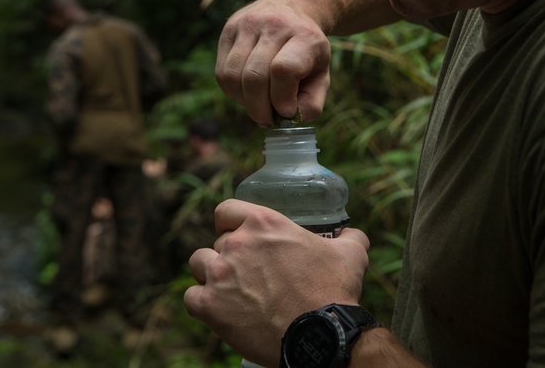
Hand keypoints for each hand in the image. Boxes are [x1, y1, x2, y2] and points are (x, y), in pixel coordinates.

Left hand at [183, 199, 369, 366]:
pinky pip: (192, 297)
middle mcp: (237, 242)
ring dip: (210, 275)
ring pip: (198, 264)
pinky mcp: (209, 305)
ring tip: (228, 290)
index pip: (227, 210)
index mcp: (264, 223)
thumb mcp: (350, 255)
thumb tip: (352, 234)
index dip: (229, 223)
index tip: (237, 236)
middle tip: (247, 275)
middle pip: (217, 242)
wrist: (320, 334)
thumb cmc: (333, 292)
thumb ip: (350, 237)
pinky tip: (218, 310)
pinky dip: (202, 303)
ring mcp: (220, 273)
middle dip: (229, 256)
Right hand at [216, 0, 331, 125]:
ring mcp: (247, 24)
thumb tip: (290, 118)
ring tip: (257, 104)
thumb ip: (312, 103)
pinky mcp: (228, 29)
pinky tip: (246, 91)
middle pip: (254, 76)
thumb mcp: (321, 75)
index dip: (281, 98)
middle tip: (267, 119)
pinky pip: (221, 72)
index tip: (286, 112)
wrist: (290, 8)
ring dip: (243, 101)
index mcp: (304, 36)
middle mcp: (274, 25)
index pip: (283, 70)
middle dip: (258, 108)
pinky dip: (232, 91)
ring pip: (233, 76)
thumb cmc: (306, 51)